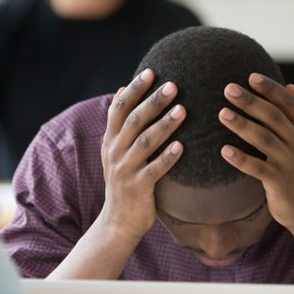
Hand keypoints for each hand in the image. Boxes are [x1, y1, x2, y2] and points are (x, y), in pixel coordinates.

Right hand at [98, 68, 185, 240]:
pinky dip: (167, 158)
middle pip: (133, 121)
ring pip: (144, 143)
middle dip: (153, 102)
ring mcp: (124, 171)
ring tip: (183, 110)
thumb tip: (120, 88)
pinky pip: (153, 171)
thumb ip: (119, 123)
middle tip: (173, 85)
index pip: (119, 108)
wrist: (118, 222)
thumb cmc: (124, 181)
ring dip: (164, 125)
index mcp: (110, 140)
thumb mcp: (115, 150)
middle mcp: (114, 152)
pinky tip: (182, 147)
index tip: (151, 72)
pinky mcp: (137, 188)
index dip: (134, 90)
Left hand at [218, 74, 293, 230]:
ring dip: (242, 125)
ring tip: (221, 114)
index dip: (270, 89)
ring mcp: (290, 163)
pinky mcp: (279, 182)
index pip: (288, 104)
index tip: (250, 76)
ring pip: (264, 139)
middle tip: (228, 89)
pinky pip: (257, 168)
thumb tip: (292, 86)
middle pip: (274, 117)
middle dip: (251, 101)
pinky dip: (241, 159)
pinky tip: (224, 150)